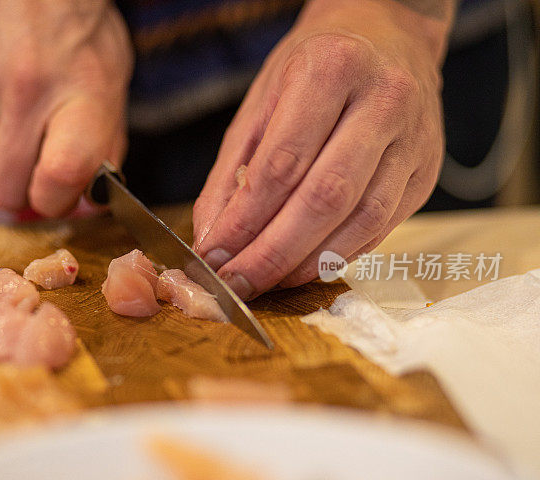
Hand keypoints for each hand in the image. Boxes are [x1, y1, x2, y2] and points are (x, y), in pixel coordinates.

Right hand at [0, 0, 132, 216]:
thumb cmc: (77, 19)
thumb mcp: (111, 75)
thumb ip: (104, 138)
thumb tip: (90, 192)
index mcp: (78, 94)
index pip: (58, 180)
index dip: (57, 199)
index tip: (60, 191)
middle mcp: (23, 91)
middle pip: (4, 191)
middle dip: (20, 188)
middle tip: (35, 164)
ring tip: (16, 102)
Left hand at [192, 0, 453, 298]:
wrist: (389, 35)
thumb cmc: (314, 68)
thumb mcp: (260, 104)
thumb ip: (231, 174)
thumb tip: (212, 241)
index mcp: (332, 69)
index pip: (282, 163)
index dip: (245, 220)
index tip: (214, 254)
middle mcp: (383, 101)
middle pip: (325, 198)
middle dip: (272, 253)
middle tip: (236, 284)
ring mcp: (414, 139)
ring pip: (361, 220)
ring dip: (306, 263)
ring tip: (266, 282)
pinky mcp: (427, 173)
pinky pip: (381, 228)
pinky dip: (337, 256)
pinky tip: (303, 268)